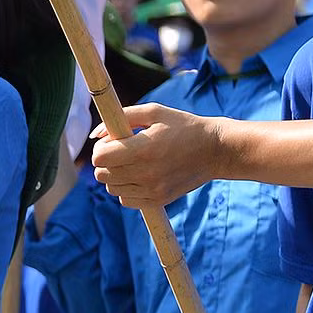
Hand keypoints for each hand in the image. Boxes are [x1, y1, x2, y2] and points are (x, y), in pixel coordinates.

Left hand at [90, 103, 224, 207]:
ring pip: (111, 188)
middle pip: (101, 174)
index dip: (101, 148)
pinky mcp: (157, 200)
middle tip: (124, 151)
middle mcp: (146, 172)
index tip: (114, 141)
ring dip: (117, 176)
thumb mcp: (156, 112)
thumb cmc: (184, 127)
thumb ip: (122, 117)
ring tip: (136, 163)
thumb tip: (95, 134)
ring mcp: (152, 189)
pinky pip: (125, 199)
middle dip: (107, 161)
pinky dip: (128, 188)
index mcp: (144, 148)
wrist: (217, 150)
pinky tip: (143, 176)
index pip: (99, 157)